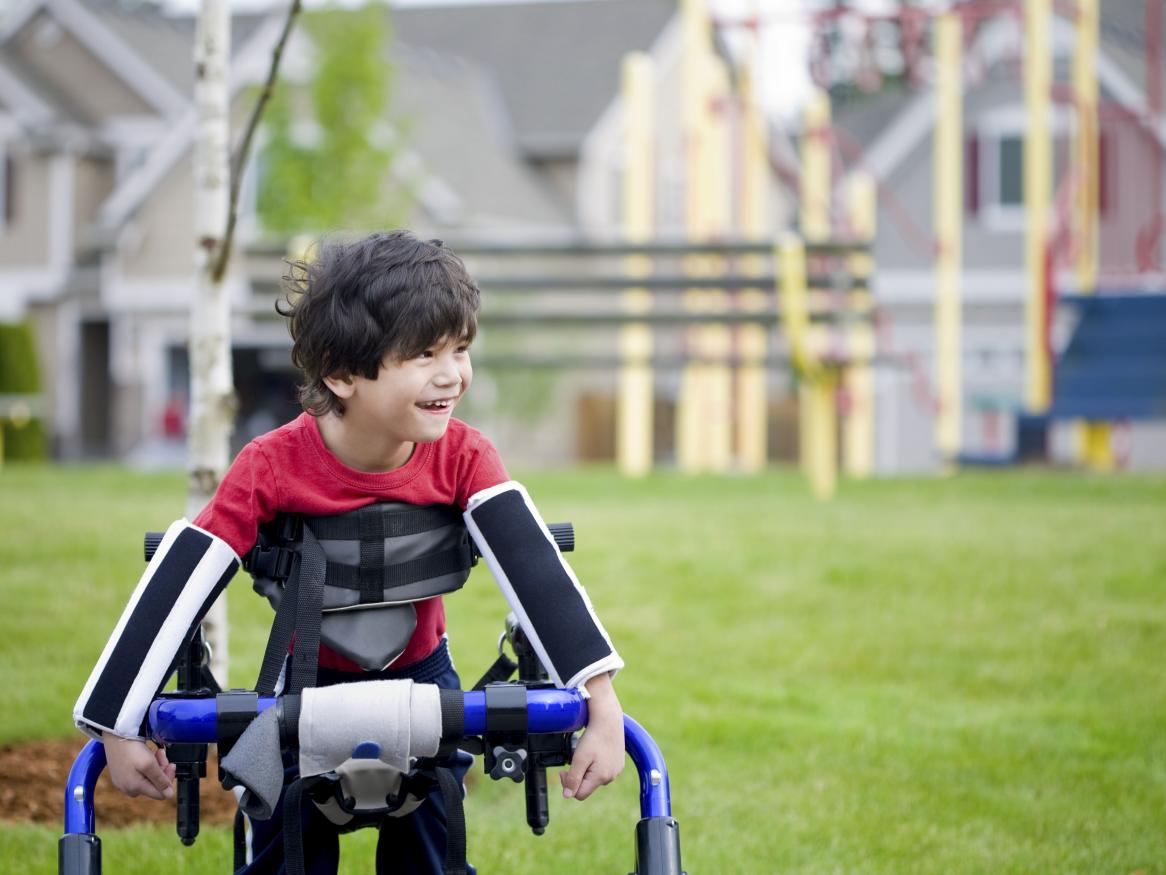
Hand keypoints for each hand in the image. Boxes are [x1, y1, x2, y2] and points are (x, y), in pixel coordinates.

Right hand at [103, 734, 174, 800]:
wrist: (115, 734)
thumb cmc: (131, 749)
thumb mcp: (149, 764)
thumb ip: (160, 780)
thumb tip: (169, 795)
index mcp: (135, 788)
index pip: (160, 793)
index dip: (168, 780)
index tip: (171, 765)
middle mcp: (128, 788)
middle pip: (155, 784)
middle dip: (162, 769)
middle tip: (162, 754)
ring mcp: (124, 781)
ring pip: (149, 777)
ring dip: (156, 764)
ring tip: (156, 752)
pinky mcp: (121, 773)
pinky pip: (140, 772)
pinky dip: (147, 763)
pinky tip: (147, 753)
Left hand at [560, 674, 624, 801]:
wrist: (608, 718)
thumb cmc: (594, 737)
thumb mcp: (579, 758)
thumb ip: (573, 778)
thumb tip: (567, 796)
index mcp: (601, 777)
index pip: (580, 794)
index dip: (568, 785)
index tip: (564, 771)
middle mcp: (611, 776)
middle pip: (588, 786)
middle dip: (578, 776)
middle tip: (573, 759)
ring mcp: (616, 770)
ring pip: (595, 778)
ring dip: (587, 770)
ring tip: (585, 753)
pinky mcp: (619, 763)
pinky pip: (603, 770)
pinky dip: (595, 764)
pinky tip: (594, 751)